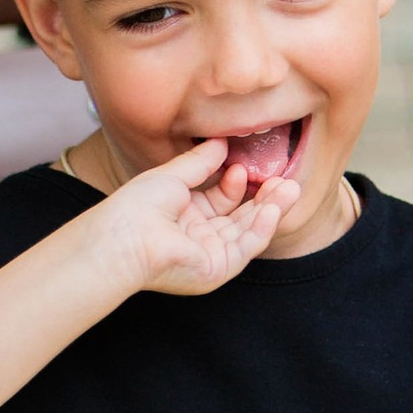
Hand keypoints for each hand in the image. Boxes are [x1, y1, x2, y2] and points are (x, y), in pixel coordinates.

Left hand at [99, 139, 299, 298]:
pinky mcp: (215, 270)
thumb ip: (201, 161)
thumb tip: (221, 143)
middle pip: (239, 217)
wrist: (123, 237)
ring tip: (289, 188)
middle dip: (263, 197)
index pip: (220, 200)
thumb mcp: (173, 175)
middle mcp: (197, 238)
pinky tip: (273, 208)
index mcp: (184, 217)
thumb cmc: (137, 207)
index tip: (240, 166)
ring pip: (248, 232)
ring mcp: (207, 255)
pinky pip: (246, 248)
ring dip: (270, 210)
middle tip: (284, 179)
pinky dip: (262, 228)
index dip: (235, 184)